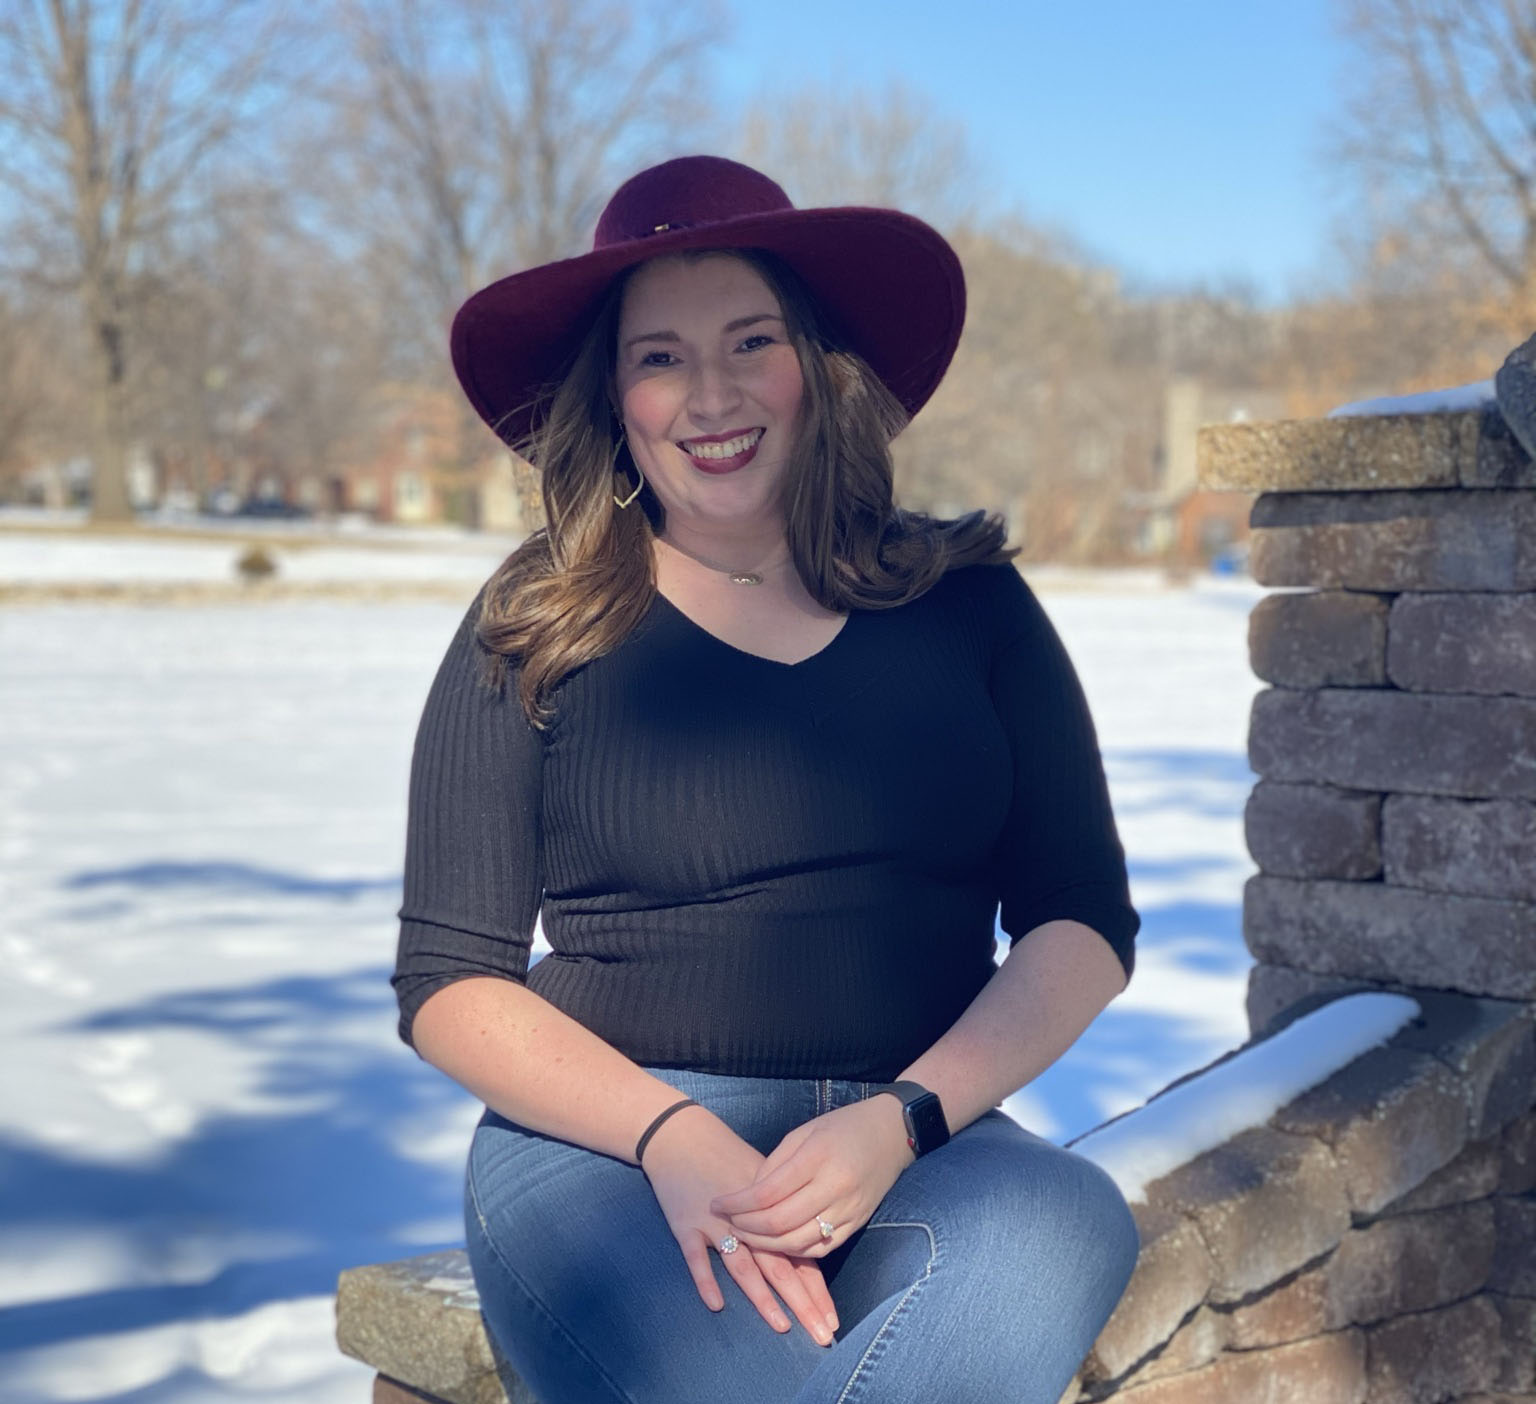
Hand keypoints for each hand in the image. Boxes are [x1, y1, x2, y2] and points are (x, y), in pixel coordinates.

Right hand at [639, 1104, 839, 1346]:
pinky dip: (705, 1278)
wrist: (680, 1134)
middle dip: (802, 1304)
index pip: (800, 1254)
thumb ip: (783, 1207)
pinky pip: (695, 1256)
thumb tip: (808, 1238)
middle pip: (779, 1266)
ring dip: (763, 1298)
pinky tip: (717, 1304)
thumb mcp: (761, 1176)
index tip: (833, 1321)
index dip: (817, 1289)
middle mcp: (748, 1221)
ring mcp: (715, 1224)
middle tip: (821, 1336)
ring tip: (781, 1326)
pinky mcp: (685, 1223)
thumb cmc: (724, 1155)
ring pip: (743, 1266)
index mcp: (772, 1208)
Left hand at [708, 1095, 913, 1257]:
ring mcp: (849, 1209)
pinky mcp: (858, 1223)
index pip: (768, 1192)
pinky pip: (821, 1249)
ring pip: (799, 1242)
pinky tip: (777, 1244)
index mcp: (817, 1157)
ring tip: (746, 1237)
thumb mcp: (804, 1132)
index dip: (738, 1203)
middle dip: (747, 1228)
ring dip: (767, 1245)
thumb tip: (748, 1194)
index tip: (716, 1204)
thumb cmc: (843, 1126)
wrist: (893, 1132)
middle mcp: (835, 1186)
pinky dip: (794, 1251)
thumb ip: (776, 1163)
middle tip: (726, 1225)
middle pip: (780, 1222)